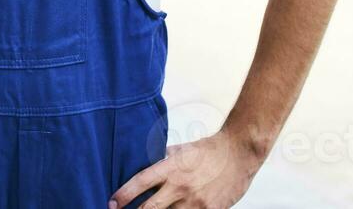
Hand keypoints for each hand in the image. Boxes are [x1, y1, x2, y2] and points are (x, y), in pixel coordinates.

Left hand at [109, 132, 260, 208]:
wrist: (240, 152)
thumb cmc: (210, 149)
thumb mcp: (182, 150)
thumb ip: (164, 159)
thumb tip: (147, 163)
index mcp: (171, 168)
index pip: (140, 183)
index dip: (123, 195)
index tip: (112, 203)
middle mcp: (180, 186)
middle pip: (149, 208)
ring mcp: (195, 202)